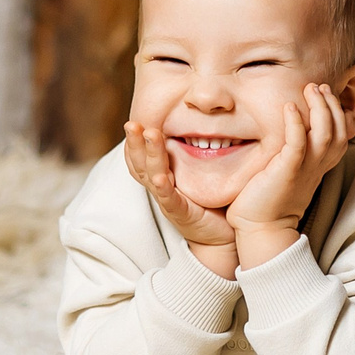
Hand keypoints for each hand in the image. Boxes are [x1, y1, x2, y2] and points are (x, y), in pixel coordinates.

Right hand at [124, 120, 237, 278]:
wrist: (222, 237)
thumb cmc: (212, 201)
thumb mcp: (199, 172)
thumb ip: (199, 148)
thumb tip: (207, 117)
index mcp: (164, 175)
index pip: (141, 156)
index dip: (134, 140)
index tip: (133, 119)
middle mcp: (161, 188)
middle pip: (140, 163)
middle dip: (134, 142)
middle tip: (131, 123)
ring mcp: (169, 201)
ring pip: (151, 176)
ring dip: (149, 155)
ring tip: (147, 135)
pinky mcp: (181, 214)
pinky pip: (168, 199)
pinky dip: (163, 187)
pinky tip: (160, 177)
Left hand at [226, 83, 354, 268]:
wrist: (261, 227)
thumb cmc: (271, 197)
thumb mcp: (291, 169)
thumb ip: (297, 150)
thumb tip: (293, 128)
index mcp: (321, 164)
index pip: (341, 133)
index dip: (338, 111)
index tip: (324, 93)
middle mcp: (318, 165)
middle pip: (339, 130)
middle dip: (332, 104)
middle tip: (318, 87)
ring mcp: (304, 168)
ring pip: (325, 133)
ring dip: (320, 108)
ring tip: (310, 89)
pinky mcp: (287, 171)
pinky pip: (297, 143)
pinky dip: (296, 123)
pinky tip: (289, 107)